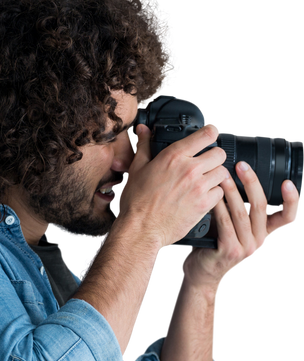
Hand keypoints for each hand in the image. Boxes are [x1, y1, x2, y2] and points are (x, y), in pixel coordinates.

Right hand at [118, 122, 226, 247]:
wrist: (141, 230)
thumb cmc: (136, 203)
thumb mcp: (136, 170)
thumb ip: (143, 146)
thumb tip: (143, 130)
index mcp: (173, 156)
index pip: (206, 134)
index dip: (212, 130)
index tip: (211, 132)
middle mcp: (189, 169)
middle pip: (220, 153)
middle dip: (215, 156)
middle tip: (207, 162)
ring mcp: (198, 187)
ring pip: (223, 173)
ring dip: (216, 175)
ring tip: (205, 181)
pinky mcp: (203, 205)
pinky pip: (220, 192)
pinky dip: (215, 193)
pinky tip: (203, 196)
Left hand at [179, 161, 301, 288]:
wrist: (203, 276)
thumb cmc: (217, 248)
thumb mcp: (237, 230)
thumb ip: (244, 212)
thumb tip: (240, 179)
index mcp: (267, 235)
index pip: (289, 218)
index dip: (292, 201)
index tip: (287, 183)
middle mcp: (261, 242)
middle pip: (261, 207)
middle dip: (251, 182)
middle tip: (241, 165)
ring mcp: (246, 248)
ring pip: (241, 212)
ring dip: (231, 190)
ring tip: (222, 175)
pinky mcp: (230, 250)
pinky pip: (224, 222)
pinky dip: (219, 205)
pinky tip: (213, 195)